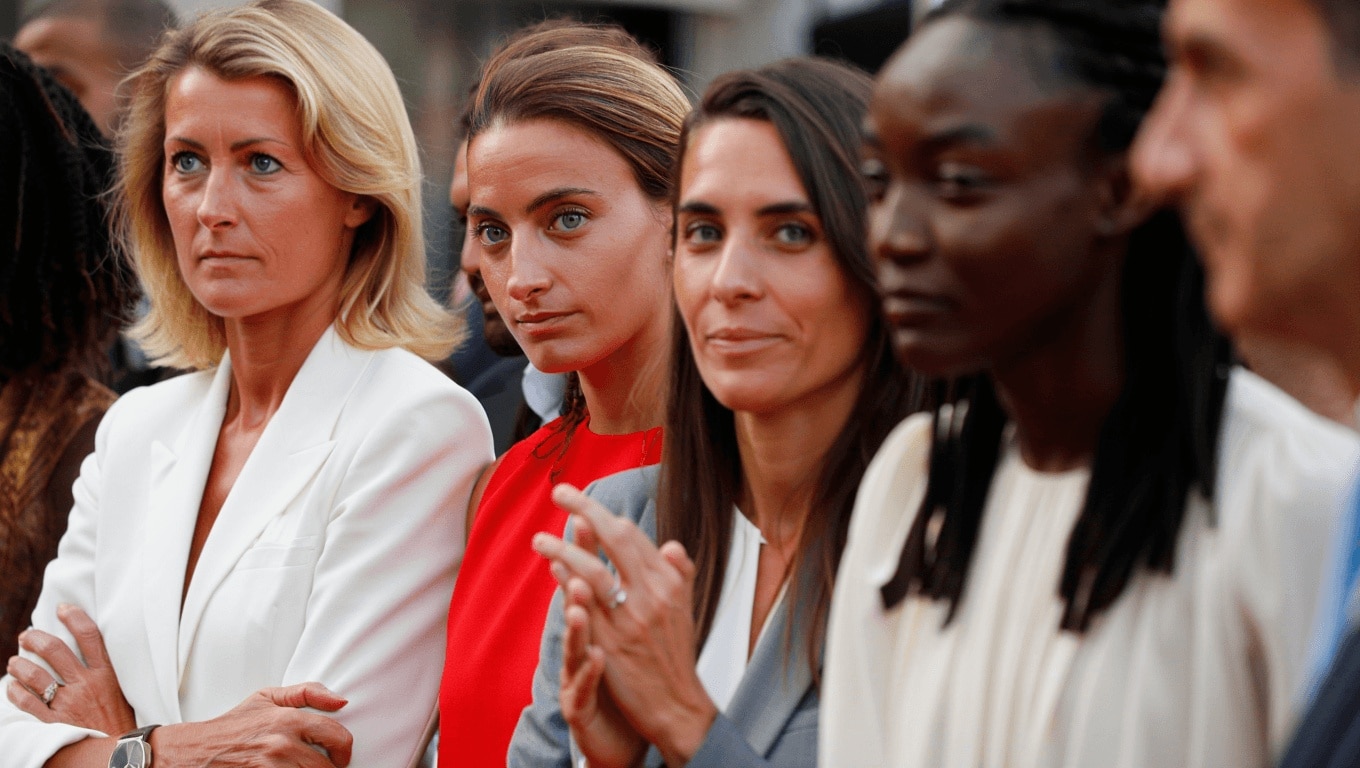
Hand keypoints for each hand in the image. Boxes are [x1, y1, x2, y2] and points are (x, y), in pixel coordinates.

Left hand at [7, 603, 135, 734]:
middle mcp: (86, 685)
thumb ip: (104, 672)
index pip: (89, 636)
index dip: (74, 617)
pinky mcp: (54, 723)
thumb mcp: (121, 690)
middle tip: (27, 635)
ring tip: (14, 662)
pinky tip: (12, 687)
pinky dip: (15, 692)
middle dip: (35, 638)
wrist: (119, 753)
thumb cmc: (120, 720)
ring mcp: (68, 704)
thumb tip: (87, 652)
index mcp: (106, 674)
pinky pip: (27, 703)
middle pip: (55, 650)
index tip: (62, 608)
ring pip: (35, 675)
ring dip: (19, 665)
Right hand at [154, 683, 352, 766]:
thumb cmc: (232, 726)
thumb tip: (340, 700)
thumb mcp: (267, 697)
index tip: (340, 756)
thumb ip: (307, 693)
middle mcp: (282, 745)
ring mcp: (272, 767)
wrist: (194, 751)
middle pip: (327, 767)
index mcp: (288, 720)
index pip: (338, 737)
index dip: (344, 750)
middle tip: (319, 766)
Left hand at [535, 484, 717, 767]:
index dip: (601, 511)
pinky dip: (565, 582)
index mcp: (669, 581)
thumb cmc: (676, 654)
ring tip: (539, 538)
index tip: (576, 496)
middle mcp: (652, 594)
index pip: (631, 534)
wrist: (677, 705)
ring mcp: (630, 618)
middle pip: (614, 539)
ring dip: (563, 547)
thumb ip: (678, 573)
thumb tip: (669, 543)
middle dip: (583, 509)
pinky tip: (552, 569)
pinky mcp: (611, 642)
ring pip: (593, 569)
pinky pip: (583, 605)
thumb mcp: (685, 608)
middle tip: (558, 492)